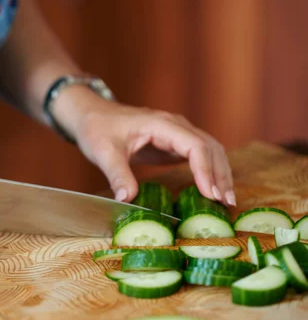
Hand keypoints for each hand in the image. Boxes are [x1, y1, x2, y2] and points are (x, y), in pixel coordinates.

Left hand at [67, 89, 234, 205]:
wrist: (92, 116)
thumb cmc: (97, 129)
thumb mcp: (103, 152)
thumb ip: (117, 174)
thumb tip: (127, 199)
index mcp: (161, 124)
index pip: (195, 145)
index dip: (205, 169)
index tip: (211, 194)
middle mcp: (175, 126)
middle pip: (210, 147)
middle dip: (220, 175)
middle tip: (225, 203)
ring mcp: (177, 134)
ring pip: (210, 151)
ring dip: (220, 174)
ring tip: (226, 201)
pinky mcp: (174, 144)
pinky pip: (200, 156)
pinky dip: (210, 172)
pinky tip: (212, 191)